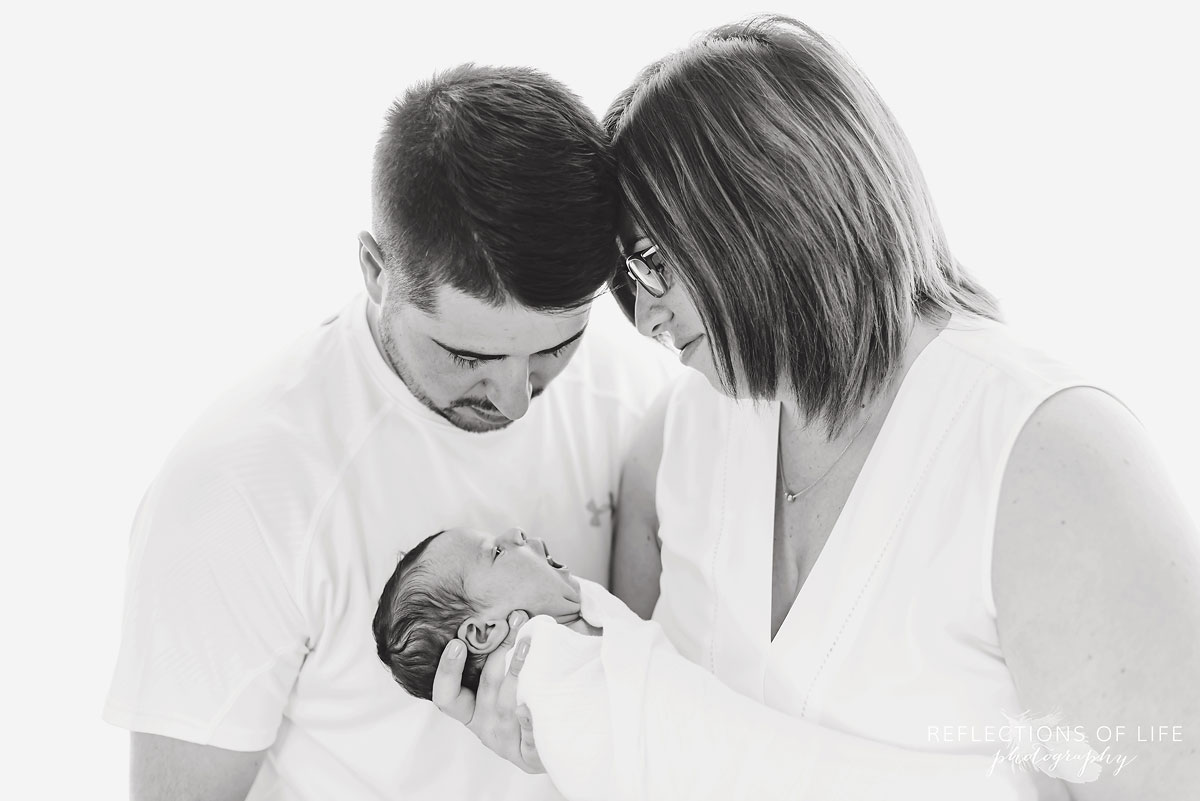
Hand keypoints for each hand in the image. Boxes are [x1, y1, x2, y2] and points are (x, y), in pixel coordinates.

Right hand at [432, 610, 544, 773]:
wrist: (551, 746)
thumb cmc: (519, 708)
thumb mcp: (499, 689)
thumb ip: (494, 662)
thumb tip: (505, 619)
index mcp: (471, 711)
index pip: (447, 696)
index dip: (448, 671)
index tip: (457, 644)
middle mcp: (485, 725)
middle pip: (488, 685)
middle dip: (501, 649)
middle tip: (515, 619)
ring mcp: (506, 740)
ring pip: (509, 702)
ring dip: (518, 669)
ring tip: (528, 642)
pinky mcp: (530, 754)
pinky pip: (530, 734)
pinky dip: (530, 719)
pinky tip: (532, 705)